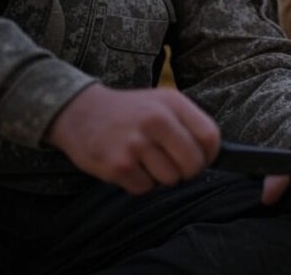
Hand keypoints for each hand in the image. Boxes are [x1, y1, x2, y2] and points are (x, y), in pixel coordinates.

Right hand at [46, 83, 219, 194]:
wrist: (80, 111)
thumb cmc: (128, 112)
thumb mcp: (160, 102)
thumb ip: (187, 123)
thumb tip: (211, 156)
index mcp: (171, 102)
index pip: (210, 136)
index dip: (209, 154)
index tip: (201, 158)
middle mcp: (156, 120)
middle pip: (193, 164)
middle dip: (186, 171)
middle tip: (172, 165)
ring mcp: (136, 143)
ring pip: (170, 179)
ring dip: (160, 177)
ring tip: (145, 160)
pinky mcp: (118, 165)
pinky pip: (145, 188)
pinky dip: (140, 183)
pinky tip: (129, 166)